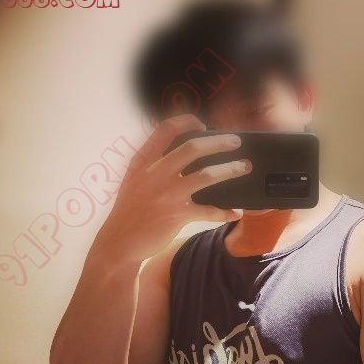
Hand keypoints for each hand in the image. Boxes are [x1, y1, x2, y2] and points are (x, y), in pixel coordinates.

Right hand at [95, 113, 249, 263]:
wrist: (119, 241)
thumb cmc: (130, 209)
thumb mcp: (133, 178)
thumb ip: (152, 162)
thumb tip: (179, 150)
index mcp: (144, 161)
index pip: (165, 129)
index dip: (187, 122)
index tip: (202, 124)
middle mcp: (156, 174)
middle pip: (193, 148)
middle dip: (219, 142)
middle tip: (236, 141)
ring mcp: (168, 194)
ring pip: (207, 175)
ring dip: (230, 169)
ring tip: (244, 166)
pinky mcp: (177, 215)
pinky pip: (209, 211)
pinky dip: (225, 212)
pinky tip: (236, 212)